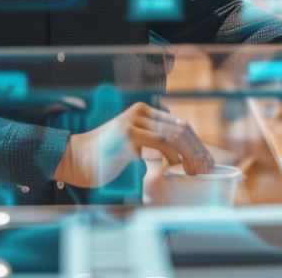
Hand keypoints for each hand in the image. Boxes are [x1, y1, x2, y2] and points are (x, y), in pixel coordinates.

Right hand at [53, 102, 213, 187]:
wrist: (74, 159)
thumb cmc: (103, 157)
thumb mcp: (132, 144)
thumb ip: (151, 141)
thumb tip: (179, 154)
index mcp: (143, 112)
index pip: (180, 125)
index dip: (197, 143)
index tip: (207, 161)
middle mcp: (140, 113)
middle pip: (181, 128)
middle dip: (198, 150)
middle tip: (207, 168)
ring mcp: (133, 123)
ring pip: (174, 135)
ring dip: (190, 154)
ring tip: (196, 170)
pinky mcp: (128, 136)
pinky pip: (160, 143)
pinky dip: (173, 156)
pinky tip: (175, 167)